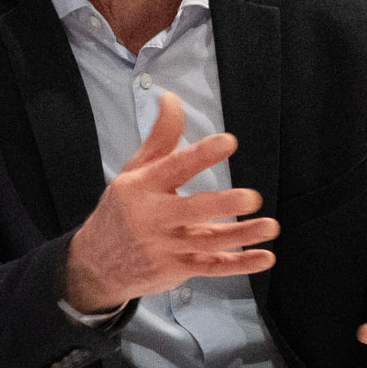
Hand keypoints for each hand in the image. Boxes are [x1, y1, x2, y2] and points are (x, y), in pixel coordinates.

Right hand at [64, 91, 278, 313]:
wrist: (97, 264)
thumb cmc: (122, 210)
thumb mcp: (134, 172)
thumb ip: (160, 138)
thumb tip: (171, 98)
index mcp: (142, 187)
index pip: (174, 167)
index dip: (201, 154)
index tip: (228, 142)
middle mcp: (153, 218)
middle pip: (192, 210)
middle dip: (222, 204)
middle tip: (252, 197)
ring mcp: (166, 247)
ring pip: (208, 242)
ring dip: (242, 236)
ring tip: (270, 226)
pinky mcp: (176, 269)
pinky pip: (211, 268)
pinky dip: (239, 264)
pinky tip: (265, 257)